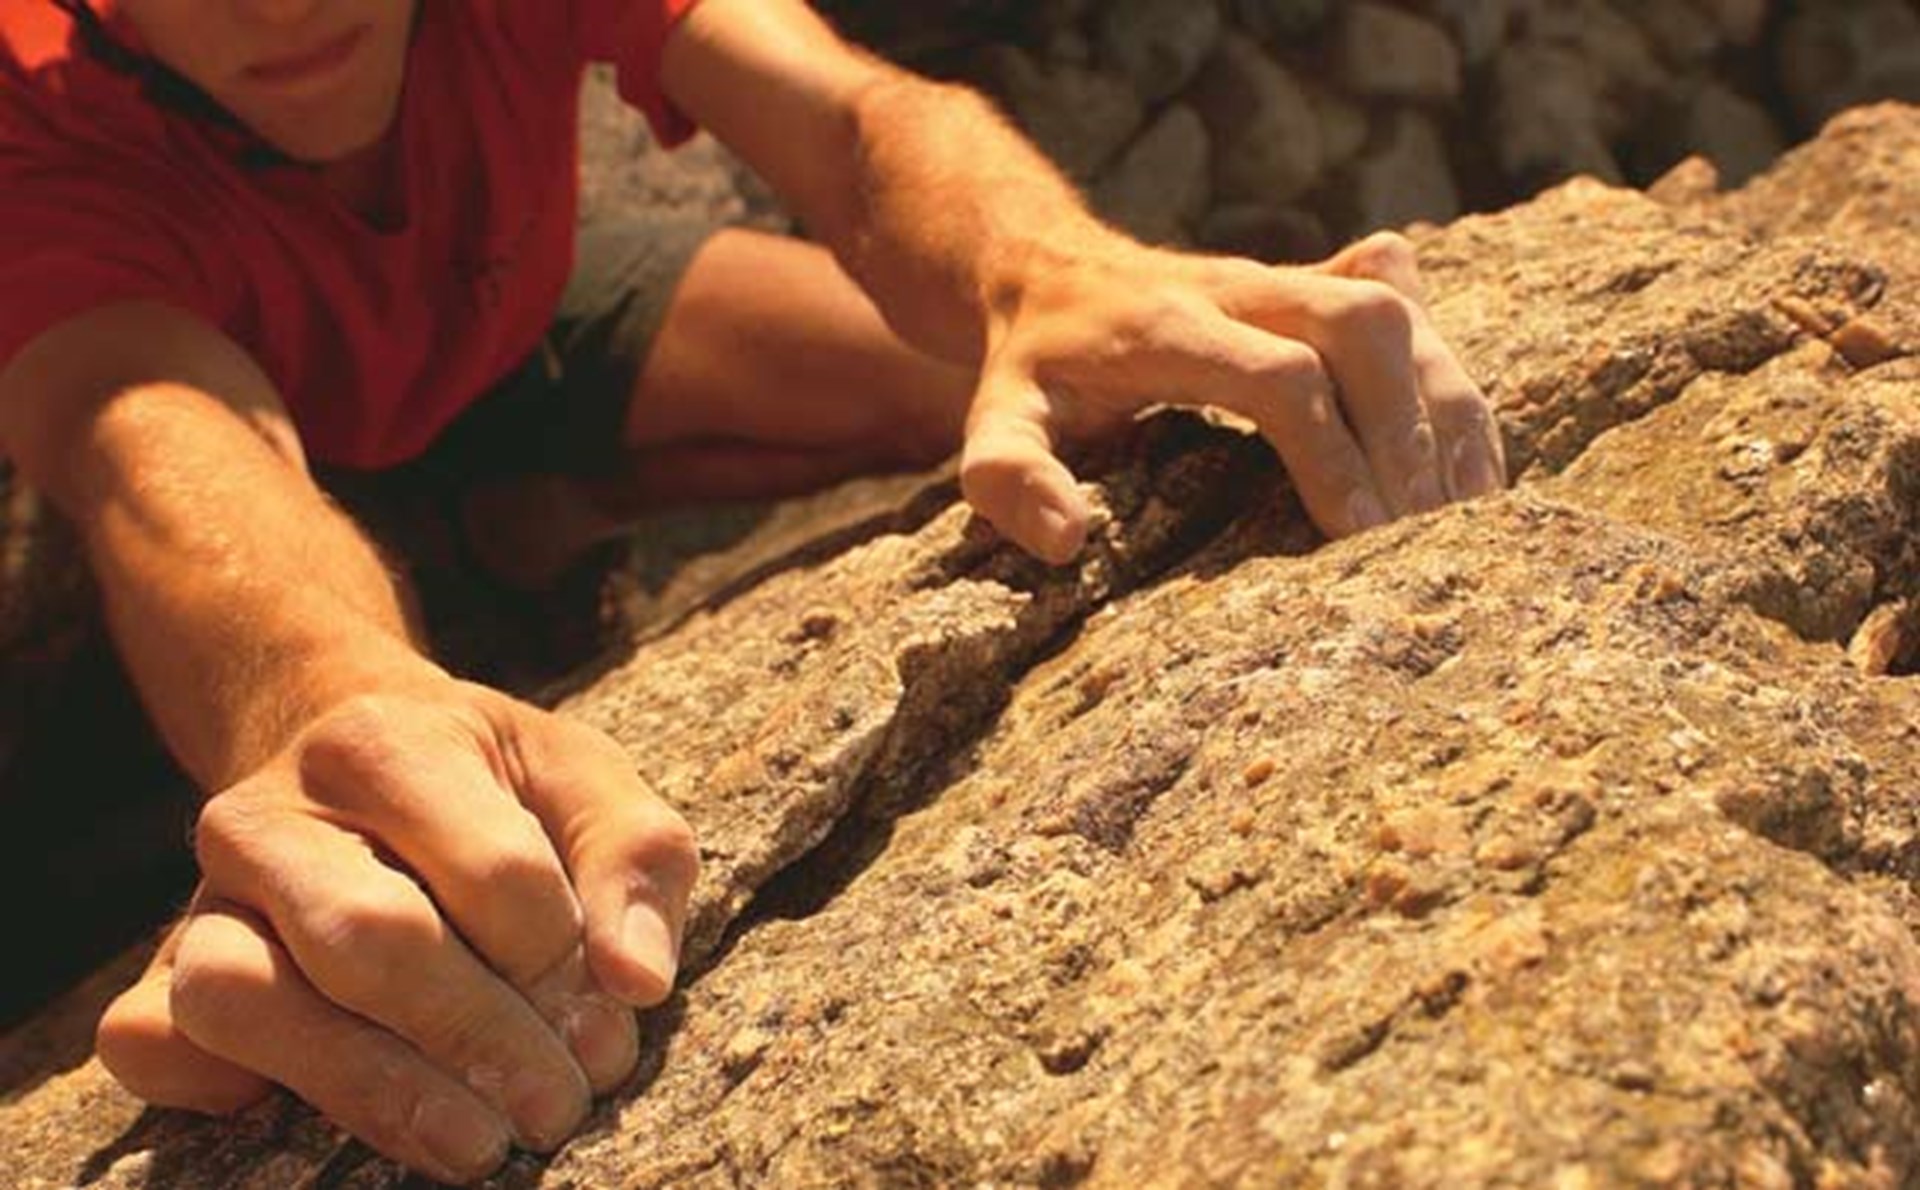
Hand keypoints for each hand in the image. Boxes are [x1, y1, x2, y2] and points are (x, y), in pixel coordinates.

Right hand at [94, 682, 698, 1183]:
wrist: (358, 762)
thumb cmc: (494, 790)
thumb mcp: (584, 784)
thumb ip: (635, 860)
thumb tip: (639, 981)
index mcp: (387, 743)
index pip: (495, 869)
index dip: (560, 964)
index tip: (610, 1030)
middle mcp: (269, 812)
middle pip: (371, 939)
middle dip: (480, 1038)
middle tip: (558, 1111)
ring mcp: (201, 896)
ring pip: (246, 999)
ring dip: (374, 1091)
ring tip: (478, 1146)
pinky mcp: (159, 971)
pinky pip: (154, 1043)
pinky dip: (225, 1093)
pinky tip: (331, 1120)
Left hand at [959, 231, 1506, 562]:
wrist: (1047, 265)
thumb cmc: (1029, 366)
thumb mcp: (993, 420)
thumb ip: (1010, 477)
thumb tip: (1067, 541)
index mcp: (1167, 325)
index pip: (1281, 376)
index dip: (1331, 454)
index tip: (1359, 539)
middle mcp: (1240, 290)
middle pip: (1364, 323)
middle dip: (1408, 426)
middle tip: (1422, 534)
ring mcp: (1286, 282)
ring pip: (1402, 315)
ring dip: (1445, 411)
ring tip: (1466, 516)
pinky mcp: (1318, 290)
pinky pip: (1412, 318)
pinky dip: (1450, 393)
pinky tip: (1472, 473)